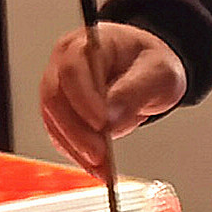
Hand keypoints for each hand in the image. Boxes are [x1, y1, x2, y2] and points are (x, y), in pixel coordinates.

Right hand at [39, 20, 186, 171]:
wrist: (150, 72)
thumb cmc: (152, 63)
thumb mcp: (158, 72)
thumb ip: (134, 92)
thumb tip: (110, 119)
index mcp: (88, 44)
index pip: (73, 70)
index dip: (83, 99)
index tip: (101, 124)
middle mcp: (65, 64)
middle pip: (55, 98)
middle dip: (77, 131)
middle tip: (100, 154)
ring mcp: (60, 89)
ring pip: (54, 121)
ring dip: (76, 147)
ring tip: (101, 167)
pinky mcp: (62, 113)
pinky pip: (61, 135)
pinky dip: (77, 153)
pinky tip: (96, 167)